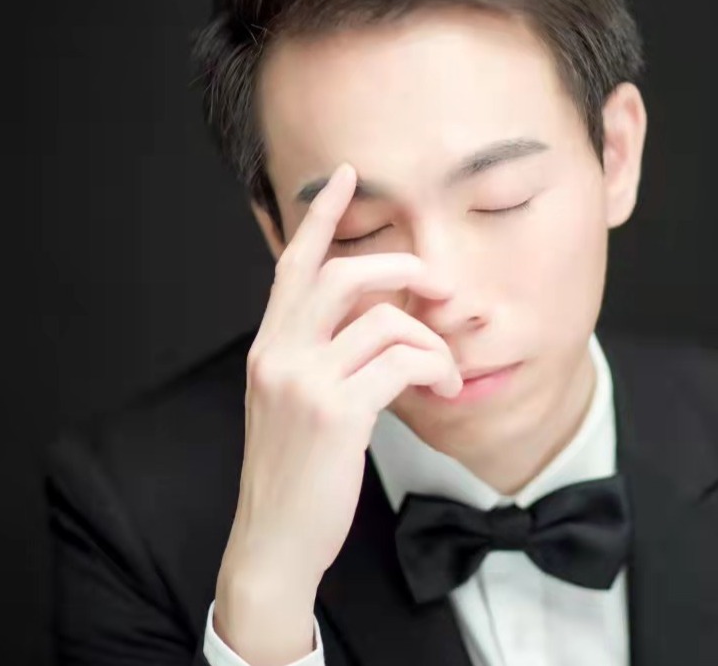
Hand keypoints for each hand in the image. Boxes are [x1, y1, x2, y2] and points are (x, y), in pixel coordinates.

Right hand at [213, 162, 461, 664]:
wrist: (274, 541)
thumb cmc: (297, 470)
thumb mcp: (295, 401)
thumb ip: (322, 354)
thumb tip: (380, 320)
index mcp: (270, 345)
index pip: (293, 264)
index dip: (321, 216)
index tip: (346, 176)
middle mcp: (278, 352)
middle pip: (344, 273)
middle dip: (402, 269)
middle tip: (440, 288)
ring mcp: (303, 380)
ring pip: (386, 320)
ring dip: (431, 339)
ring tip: (446, 368)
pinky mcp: (334, 411)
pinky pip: (403, 361)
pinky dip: (435, 366)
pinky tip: (444, 388)